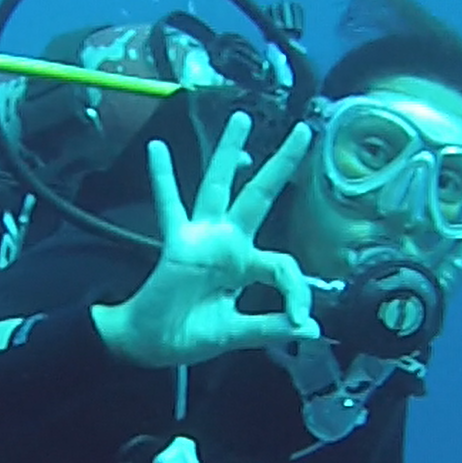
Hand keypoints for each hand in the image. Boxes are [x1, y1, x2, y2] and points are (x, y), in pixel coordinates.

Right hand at [93, 112, 319, 368]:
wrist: (150, 343)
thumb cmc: (190, 334)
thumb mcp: (235, 334)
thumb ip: (269, 328)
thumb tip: (311, 329)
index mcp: (247, 266)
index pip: (283, 265)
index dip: (298, 291)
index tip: (302, 319)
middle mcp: (228, 243)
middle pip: (259, 195)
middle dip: (281, 164)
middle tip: (304, 131)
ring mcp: (202, 238)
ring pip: (219, 186)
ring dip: (229, 152)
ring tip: (241, 119)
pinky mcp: (177, 243)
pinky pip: (169, 205)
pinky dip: (163, 178)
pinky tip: (158, 149)